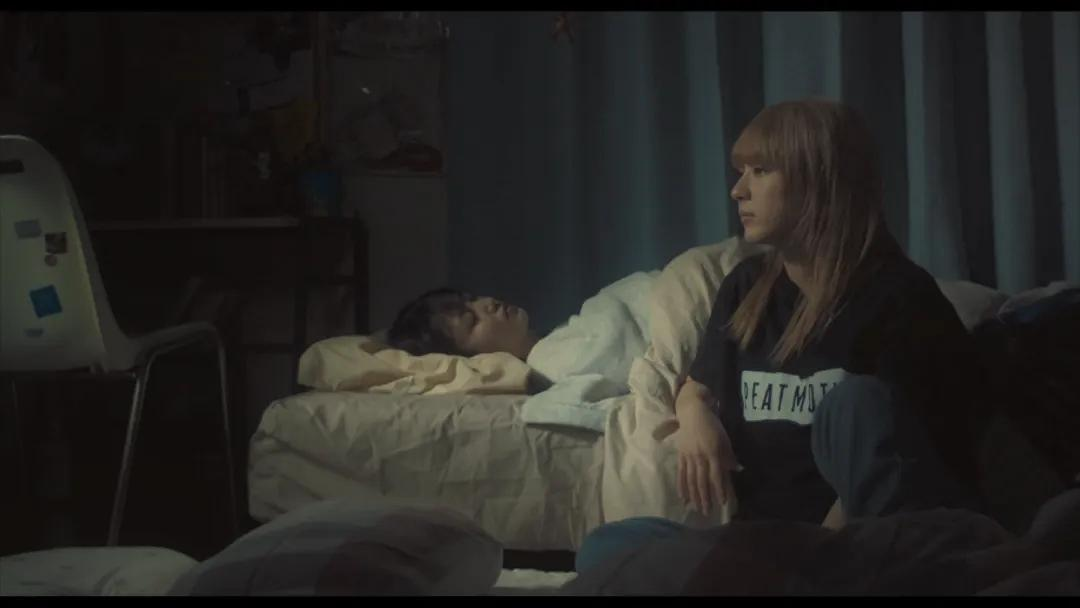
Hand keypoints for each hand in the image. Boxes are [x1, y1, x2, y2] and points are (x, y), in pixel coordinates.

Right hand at [674, 398, 736, 516]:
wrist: (692, 412)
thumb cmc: (712, 424)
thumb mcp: (724, 438)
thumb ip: (728, 455)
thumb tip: (737, 469)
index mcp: (713, 452)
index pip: (716, 475)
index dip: (719, 489)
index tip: (722, 502)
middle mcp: (700, 456)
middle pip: (702, 481)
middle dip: (705, 497)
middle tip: (707, 512)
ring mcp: (689, 456)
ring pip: (691, 479)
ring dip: (694, 495)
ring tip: (696, 508)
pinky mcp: (681, 455)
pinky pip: (681, 473)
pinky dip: (682, 486)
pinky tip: (683, 497)